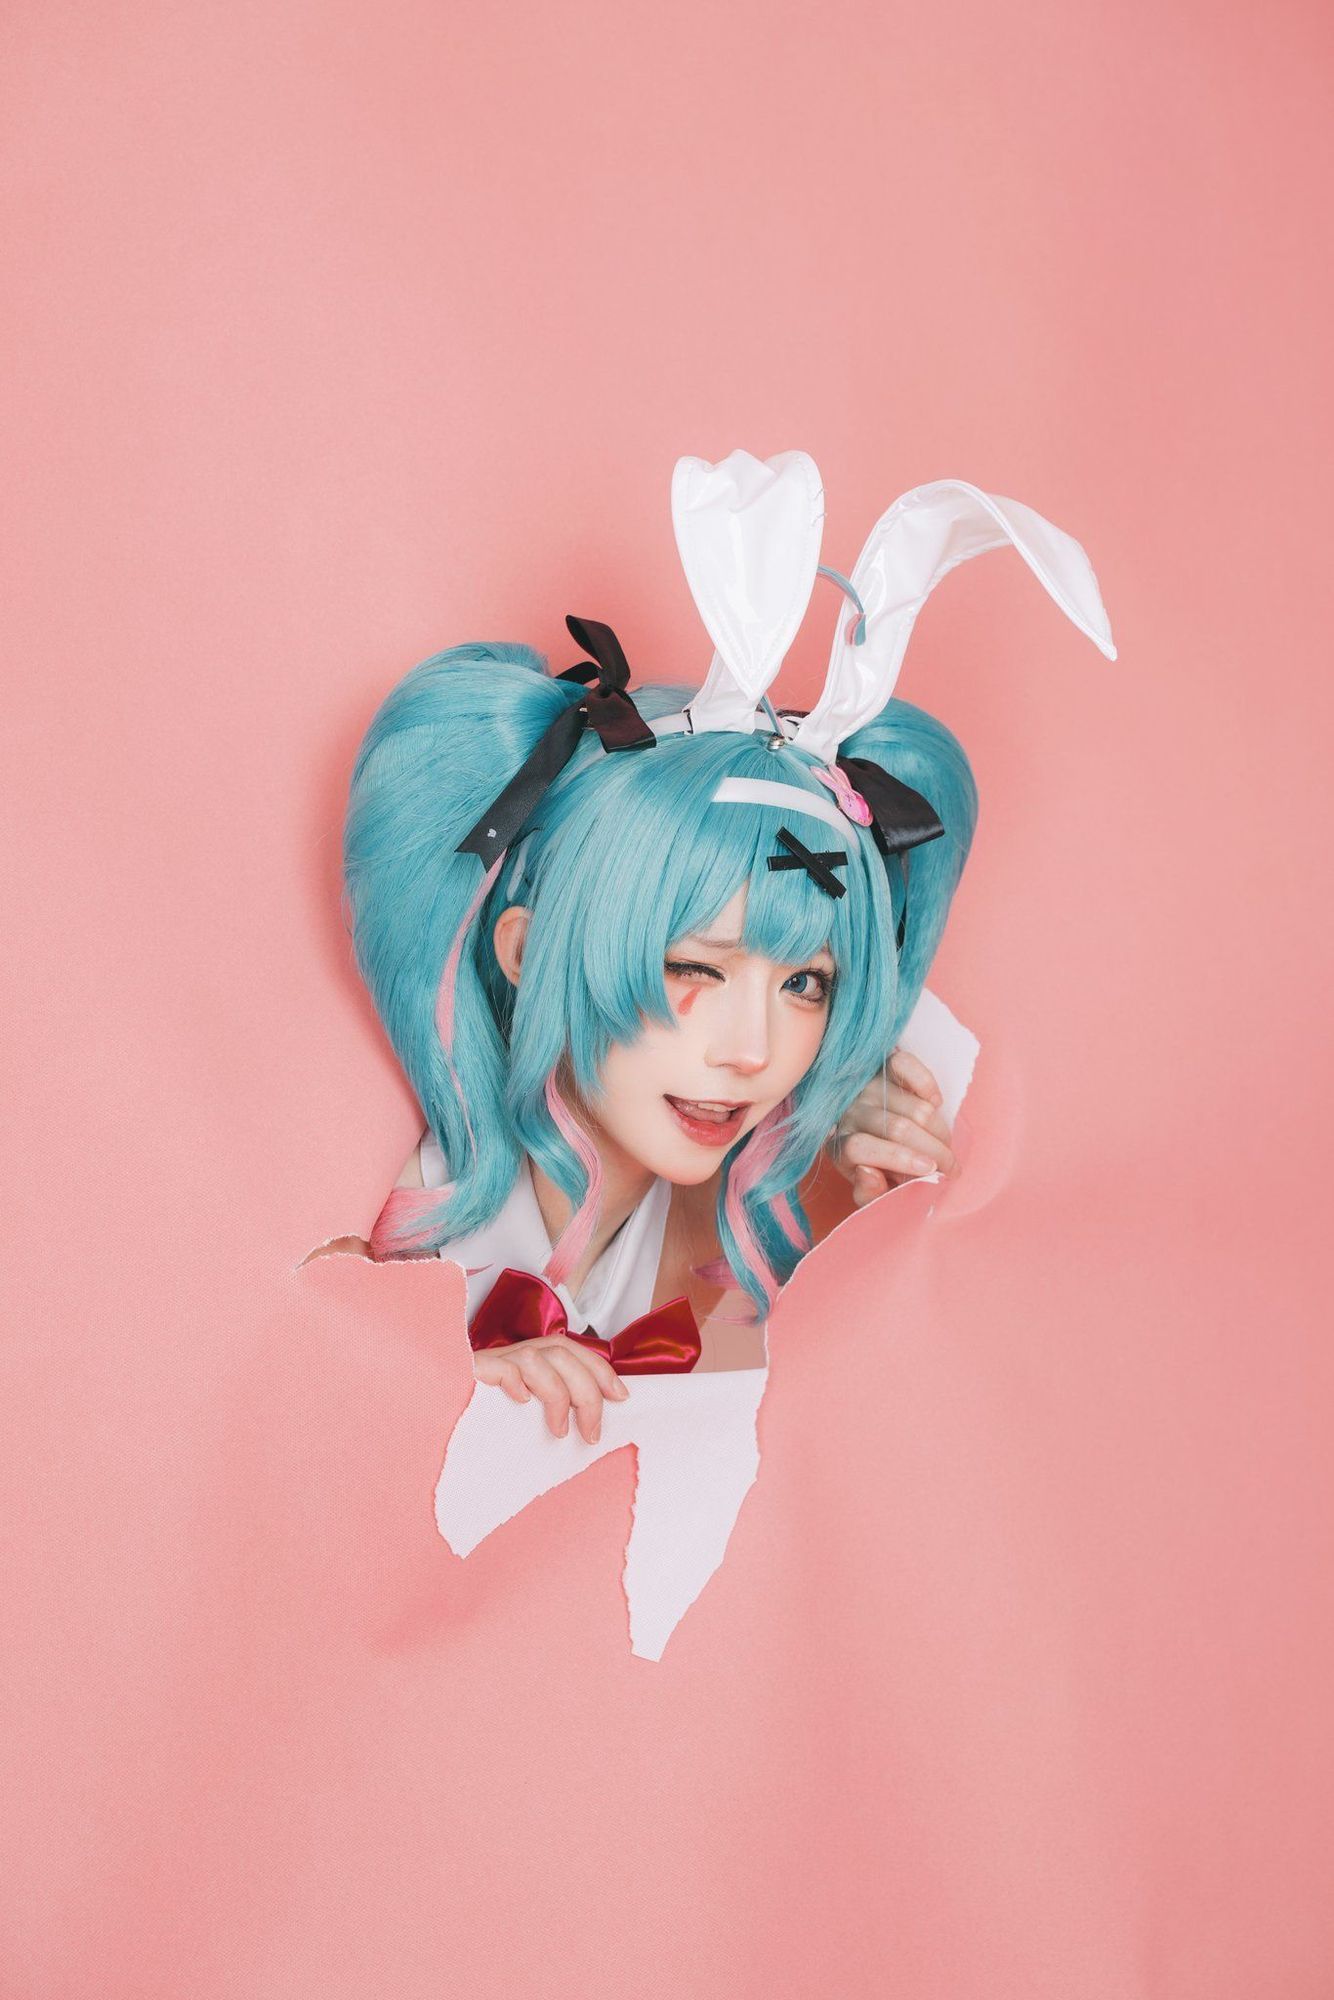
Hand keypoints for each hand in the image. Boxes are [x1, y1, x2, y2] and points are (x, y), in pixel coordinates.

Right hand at [472, 1335, 629, 1442]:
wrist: (424, 1408)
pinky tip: (520, 1402)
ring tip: (559, 1430)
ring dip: (558, 1395)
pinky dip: (516, 1381)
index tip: (622, 1397)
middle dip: (587, 1390)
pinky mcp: (468, 1372)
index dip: (600, 1369)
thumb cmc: (473, 1421)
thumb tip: (589, 1423)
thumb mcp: (520, 1414)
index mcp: (527, 1360)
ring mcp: (490, 1362)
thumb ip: (547, 1409)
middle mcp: (511, 1355)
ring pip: (539, 1358)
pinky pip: (500, 1367)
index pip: (572, 1349)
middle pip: (562, 1352)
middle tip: (591, 1431)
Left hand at [831, 1047, 960, 1207]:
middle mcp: (849, 1113)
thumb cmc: (875, 1164)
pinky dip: (926, 1083)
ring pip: (913, 1108)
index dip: (897, 1159)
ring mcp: (866, 1087)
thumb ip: (869, 1193)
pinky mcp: (881, 1066)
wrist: (874, 1130)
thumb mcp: (869, 1188)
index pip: (859, 1148)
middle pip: (896, 1128)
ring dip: (939, 1130)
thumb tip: (869, 1174)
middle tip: (950, 1168)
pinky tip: (936, 1103)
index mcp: (839, 1146)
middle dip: (933, 1151)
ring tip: (945, 1146)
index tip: (929, 1170)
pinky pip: (904, 1065)